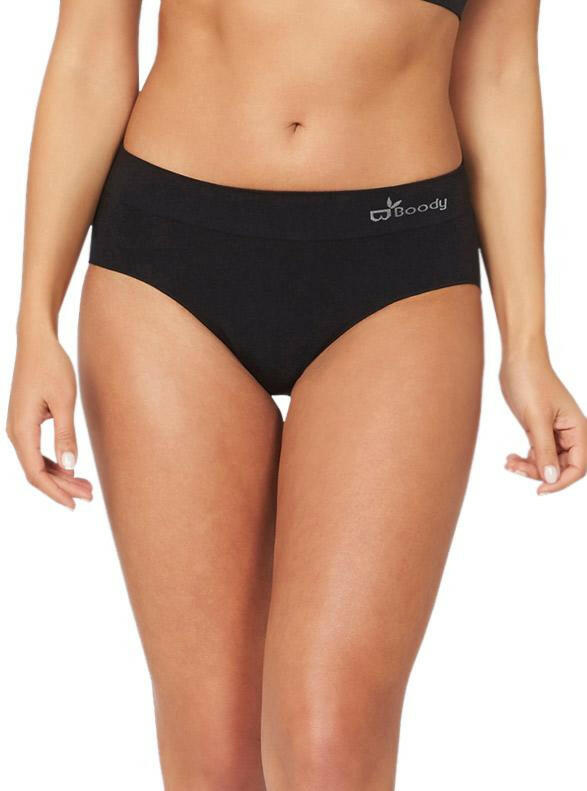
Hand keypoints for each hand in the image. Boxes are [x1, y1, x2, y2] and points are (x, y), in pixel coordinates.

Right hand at [7, 331, 92, 508]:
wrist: (37, 342)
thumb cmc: (52, 367)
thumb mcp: (63, 401)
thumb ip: (66, 435)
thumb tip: (69, 467)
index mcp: (21, 429)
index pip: (36, 472)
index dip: (55, 492)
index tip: (75, 504)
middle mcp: (15, 432)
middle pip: (37, 471)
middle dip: (62, 487)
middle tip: (90, 496)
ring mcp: (18, 427)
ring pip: (37, 463)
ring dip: (60, 476)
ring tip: (86, 486)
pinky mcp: (25, 422)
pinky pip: (37, 451)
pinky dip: (54, 463)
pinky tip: (72, 469)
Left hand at [499, 350, 585, 494]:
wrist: (517, 359)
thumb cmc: (529, 382)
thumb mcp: (535, 419)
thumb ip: (544, 450)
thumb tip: (551, 479)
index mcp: (577, 429)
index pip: (578, 467)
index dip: (561, 482)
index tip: (539, 489)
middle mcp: (570, 432)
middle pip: (562, 467)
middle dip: (539, 473)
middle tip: (515, 468)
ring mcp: (555, 431)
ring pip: (547, 461)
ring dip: (529, 467)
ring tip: (509, 462)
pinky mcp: (540, 428)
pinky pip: (537, 452)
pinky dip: (524, 458)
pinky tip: (509, 458)